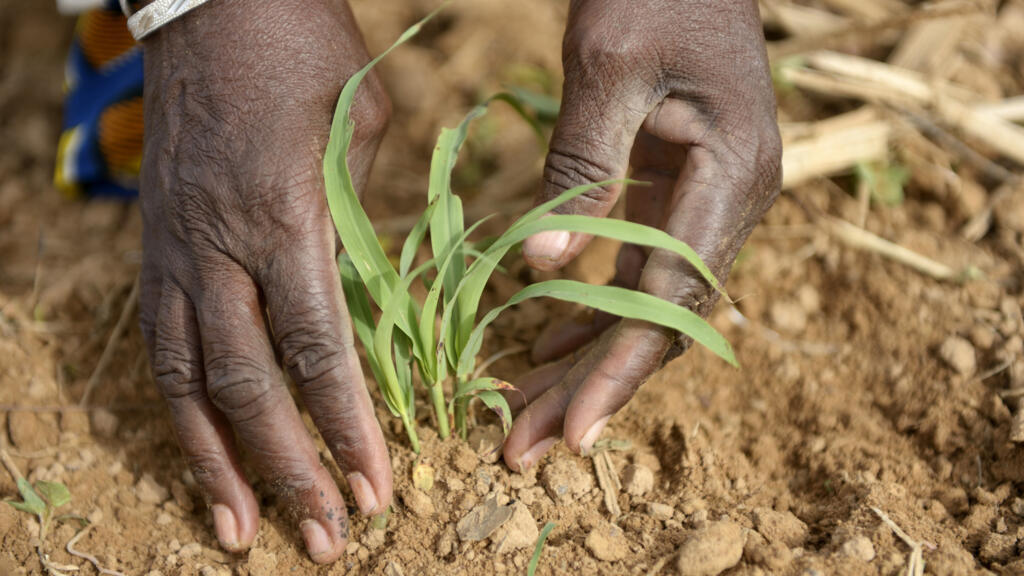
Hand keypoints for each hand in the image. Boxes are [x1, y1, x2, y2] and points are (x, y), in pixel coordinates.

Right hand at [137, 0, 390, 562]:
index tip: (375, 487)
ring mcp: (176, 253)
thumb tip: (373, 291)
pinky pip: (160, 348)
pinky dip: (179, 413)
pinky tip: (200, 459)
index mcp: (285, 217)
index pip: (319, 348)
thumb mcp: (362, 125)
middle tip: (326, 540)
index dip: (347, 426)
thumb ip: (366, 217)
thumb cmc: (303, 52)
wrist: (208, 1)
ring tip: (243, 534)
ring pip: (188, 382)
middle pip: (251, 385)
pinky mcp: (154, 251)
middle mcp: (220, 249)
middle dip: (290, 470)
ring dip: (218, 465)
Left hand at [503, 0, 781, 470]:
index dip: (618, 373)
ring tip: (524, 414)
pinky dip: (592, 310)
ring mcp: (710, 199)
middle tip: (523, 447)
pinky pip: (639, 270)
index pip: (670, 301)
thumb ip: (580, 170)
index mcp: (731, 177)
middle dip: (591, 387)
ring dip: (587, 360)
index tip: (572, 435)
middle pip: (660, 321)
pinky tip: (546, 345)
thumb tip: (539, 271)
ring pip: (647, 305)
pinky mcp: (680, 190)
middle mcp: (733, 202)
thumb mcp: (607, 68)